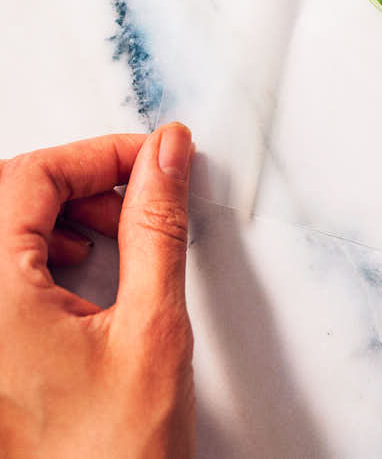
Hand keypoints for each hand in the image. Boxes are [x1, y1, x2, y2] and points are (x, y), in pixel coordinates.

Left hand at [0, 124, 195, 457]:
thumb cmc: (111, 455)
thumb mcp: (153, 327)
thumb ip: (156, 228)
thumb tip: (165, 157)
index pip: (28, 177)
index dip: (98, 155)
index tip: (153, 157)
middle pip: (3, 196)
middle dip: (76, 182)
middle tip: (139, 196)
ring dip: (53, 214)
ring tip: (114, 237)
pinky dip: (30, 252)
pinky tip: (75, 271)